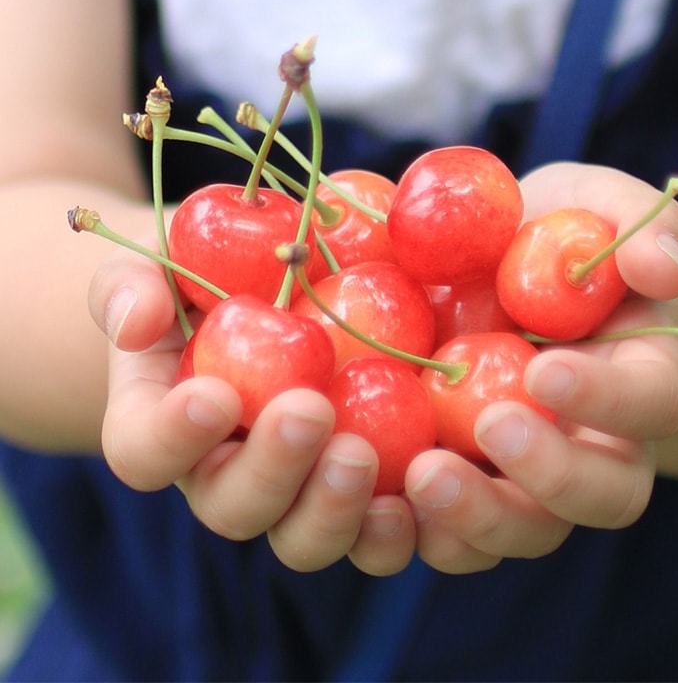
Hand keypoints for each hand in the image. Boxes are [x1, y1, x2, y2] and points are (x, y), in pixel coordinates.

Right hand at [88, 238, 416, 575]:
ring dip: (331, 510)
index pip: (145, 453)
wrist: (263, 293)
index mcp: (165, 424)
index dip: (173, 438)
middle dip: (271, 471)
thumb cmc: (201, 278)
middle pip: (233, 507)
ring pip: (302, 537)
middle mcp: (225, 471)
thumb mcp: (156, 265)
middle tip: (309, 412)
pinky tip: (421, 487)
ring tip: (362, 455)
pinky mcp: (353, 488)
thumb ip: (130, 287)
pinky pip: (370, 535)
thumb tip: (138, 323)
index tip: (217, 395)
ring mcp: (294, 488)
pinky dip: (393, 528)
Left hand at [403, 162, 677, 572]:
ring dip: (478, 519)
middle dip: (550, 475)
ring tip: (421, 477)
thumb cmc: (558, 235)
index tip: (542, 368)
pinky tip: (376, 495)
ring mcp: (526, 473)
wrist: (504, 269)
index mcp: (639, 378)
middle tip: (490, 427)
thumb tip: (661, 268)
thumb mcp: (602, 207)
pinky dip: (416, 528)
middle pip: (599, 495)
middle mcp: (594, 443)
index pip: (650, 403)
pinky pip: (451, 530)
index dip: (608, 397)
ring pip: (525, 530)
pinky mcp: (464, 477)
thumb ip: (646, 229)